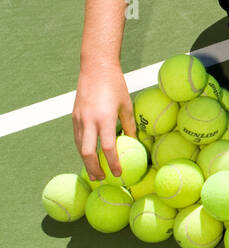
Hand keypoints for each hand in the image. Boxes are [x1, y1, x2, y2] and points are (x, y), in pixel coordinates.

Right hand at [73, 66, 137, 181]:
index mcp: (105, 118)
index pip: (108, 148)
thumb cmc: (115, 85)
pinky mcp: (74, 116)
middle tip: (102, 179)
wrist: (95, 68)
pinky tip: (88, 156)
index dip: (113, 163)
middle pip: (88, 153)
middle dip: (94, 169)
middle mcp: (89, 121)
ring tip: (94, 172)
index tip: (118, 173)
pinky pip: (78, 138)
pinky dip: (83, 149)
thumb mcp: (126, 104)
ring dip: (86, 162)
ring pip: (80, 147)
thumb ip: (129, 124)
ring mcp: (79, 119)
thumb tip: (134, 141)